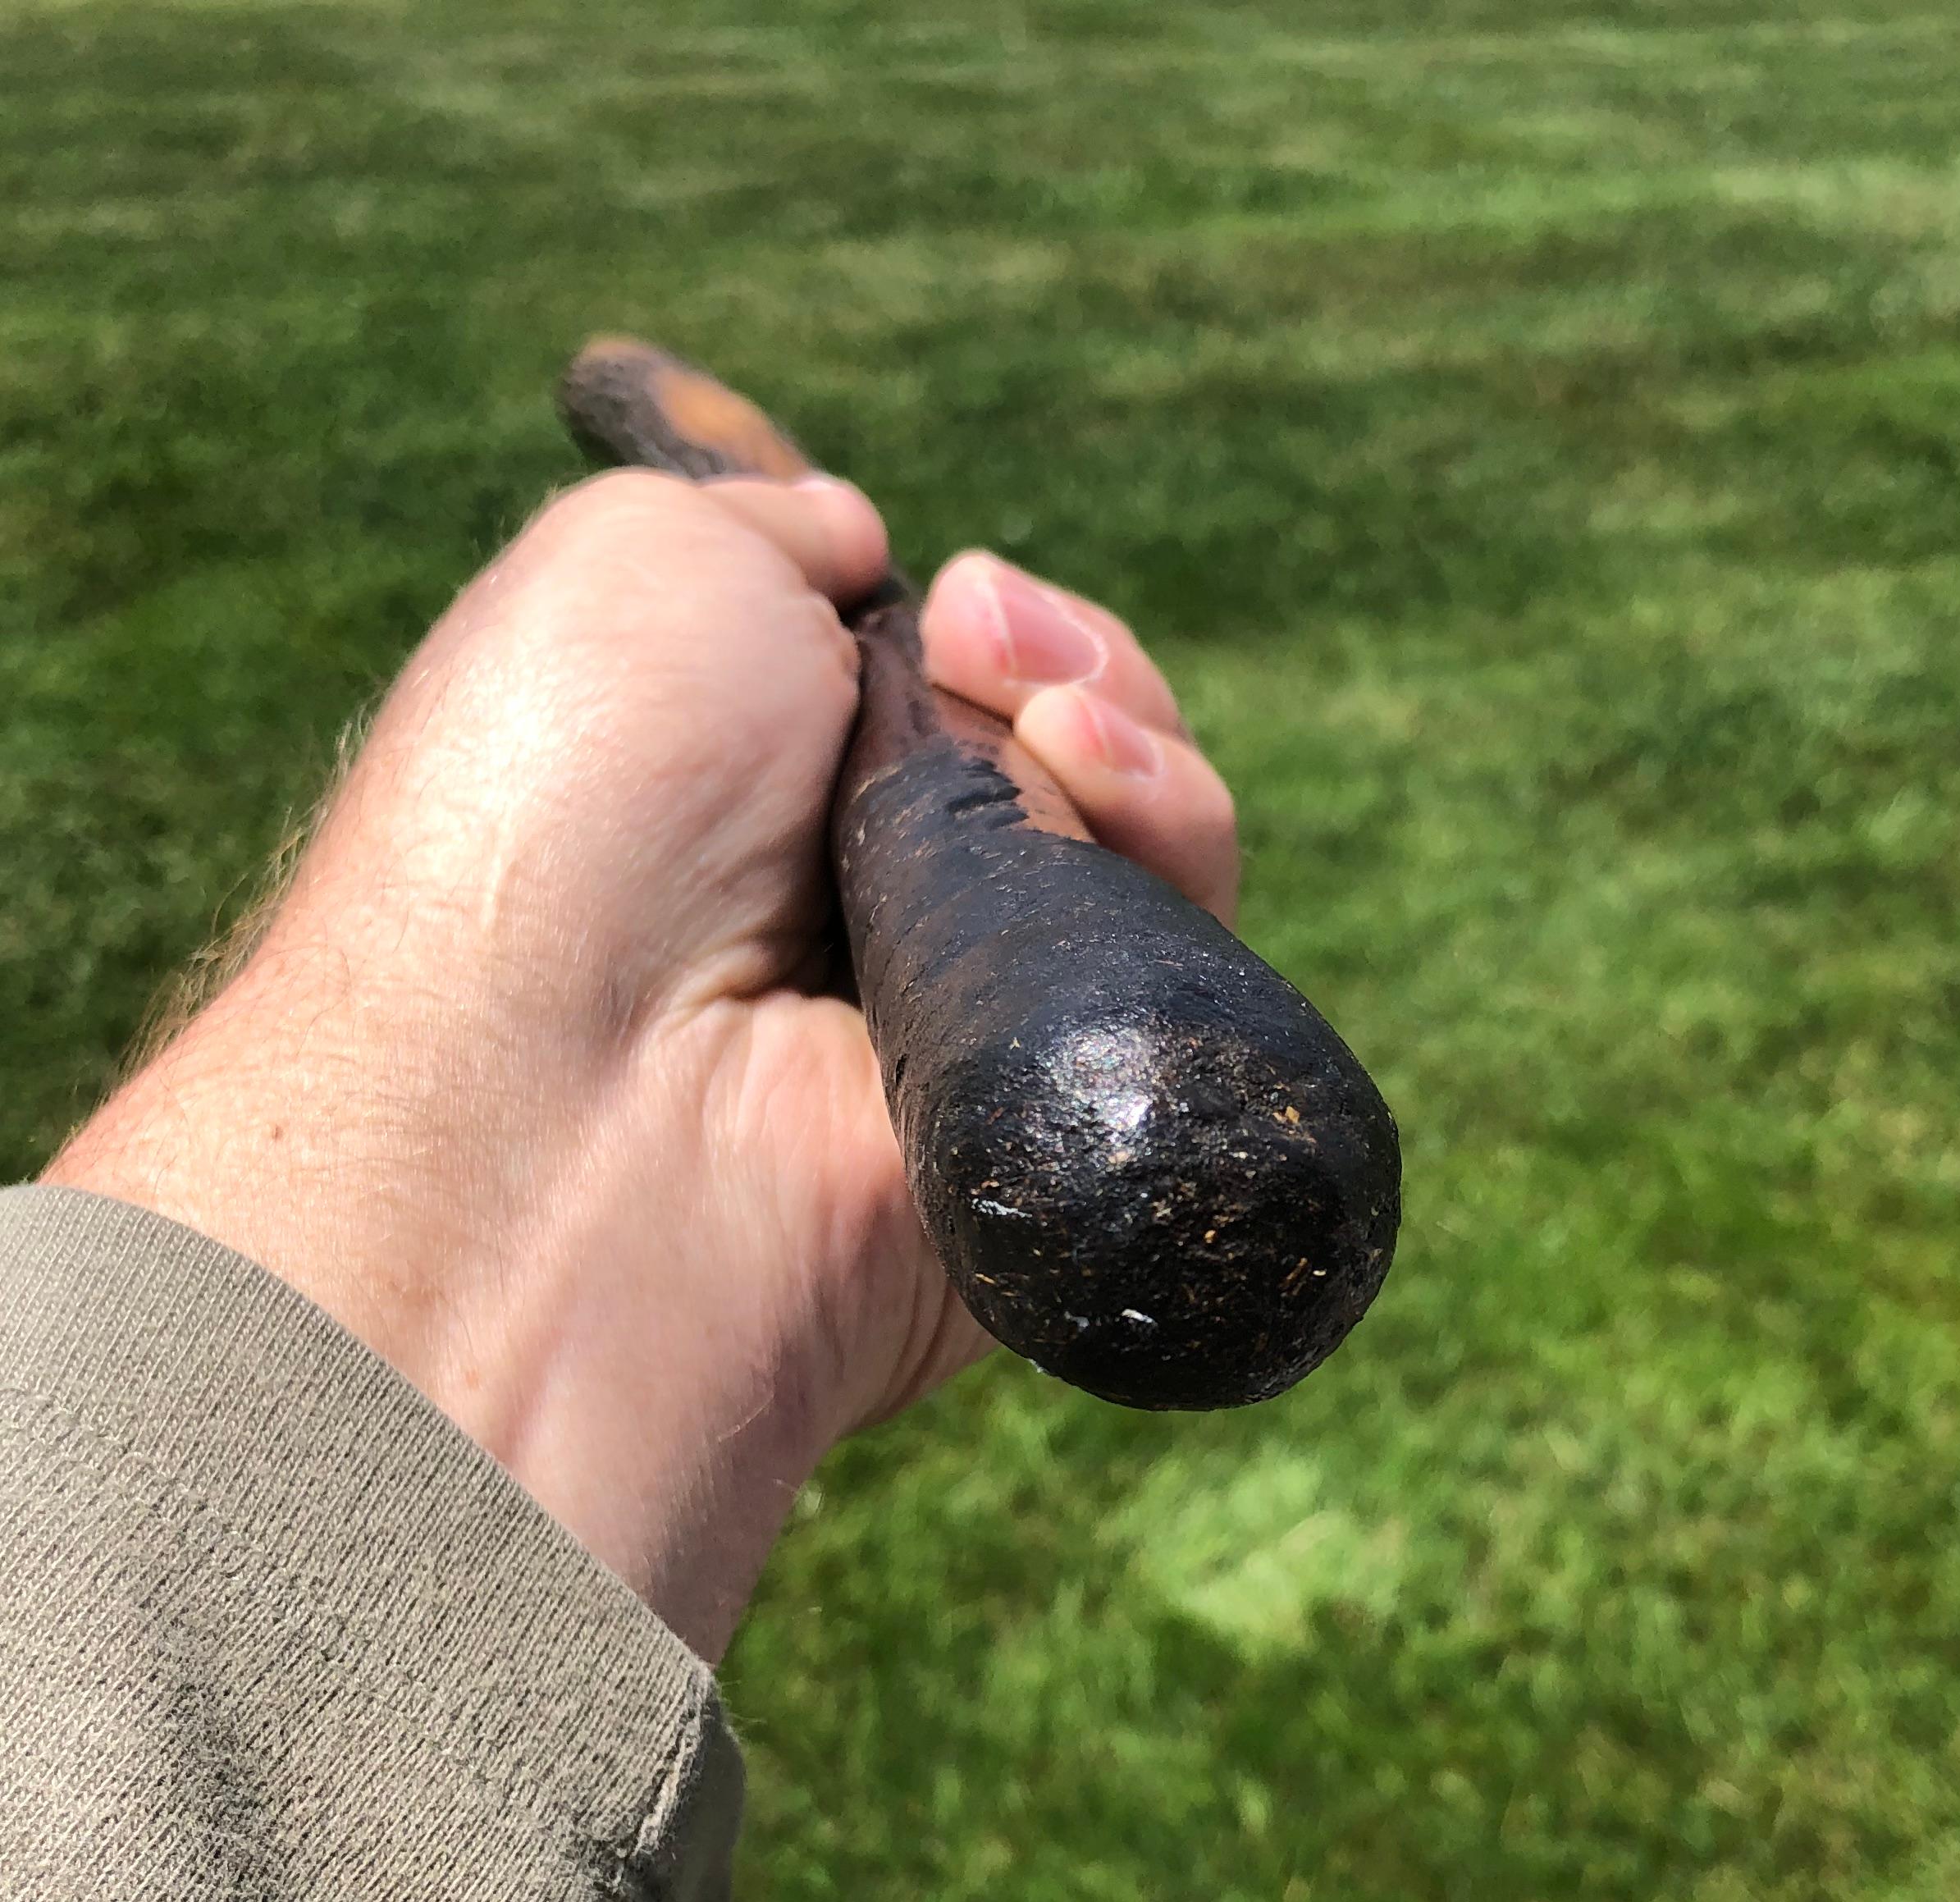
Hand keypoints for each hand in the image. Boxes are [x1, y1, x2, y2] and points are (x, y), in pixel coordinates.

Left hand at [43, 472, 1240, 1657]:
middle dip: (1064, 666)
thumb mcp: (642, 567)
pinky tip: (1086, 783)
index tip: (943, 592)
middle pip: (1076, 763)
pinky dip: (1163, 836)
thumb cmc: (572, 806)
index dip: (986, 631)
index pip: (953, 710)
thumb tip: (872, 544)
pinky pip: (1193, 958)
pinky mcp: (1072, 1122)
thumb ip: (782, 528)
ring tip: (1051, 727)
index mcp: (759, 818)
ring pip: (1151, 849)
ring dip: (1121, 737)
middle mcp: (869, 932)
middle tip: (975, 637)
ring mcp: (977, 1035)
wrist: (590, 1075)